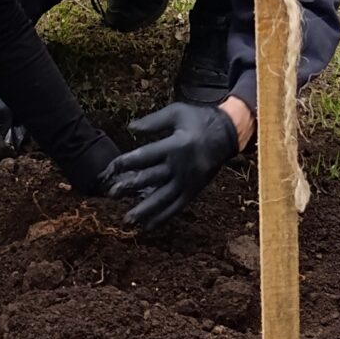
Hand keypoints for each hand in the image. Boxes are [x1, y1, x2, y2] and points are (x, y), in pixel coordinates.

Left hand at [103, 103, 238, 228]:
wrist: (228, 134)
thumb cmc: (199, 120)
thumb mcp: (177, 112)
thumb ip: (154, 121)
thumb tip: (131, 127)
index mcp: (176, 145)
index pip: (146, 155)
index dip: (127, 161)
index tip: (111, 167)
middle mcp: (181, 166)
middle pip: (151, 178)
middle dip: (130, 187)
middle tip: (111, 194)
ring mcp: (189, 180)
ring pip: (164, 198)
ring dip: (145, 209)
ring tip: (127, 219)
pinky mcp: (195, 190)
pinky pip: (178, 206)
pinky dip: (164, 217)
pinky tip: (149, 225)